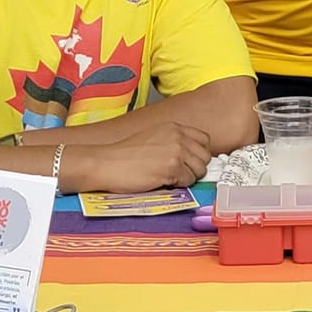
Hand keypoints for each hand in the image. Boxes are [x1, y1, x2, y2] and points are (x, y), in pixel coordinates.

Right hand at [70, 123, 214, 192]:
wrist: (105, 163)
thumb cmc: (124, 155)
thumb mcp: (153, 137)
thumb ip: (174, 142)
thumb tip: (192, 156)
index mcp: (174, 127)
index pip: (204, 140)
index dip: (199, 154)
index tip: (190, 162)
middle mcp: (178, 136)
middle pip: (205, 156)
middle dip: (195, 168)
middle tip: (179, 173)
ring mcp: (176, 152)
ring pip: (200, 170)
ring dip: (188, 177)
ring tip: (169, 177)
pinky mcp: (171, 168)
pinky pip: (189, 181)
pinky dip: (179, 185)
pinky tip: (163, 181)